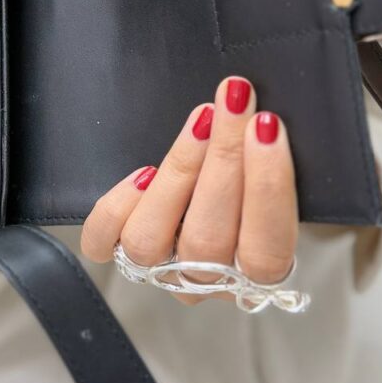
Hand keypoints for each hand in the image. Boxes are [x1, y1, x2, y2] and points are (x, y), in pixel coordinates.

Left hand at [81, 77, 297, 303]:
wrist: (224, 196)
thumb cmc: (257, 183)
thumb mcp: (278, 179)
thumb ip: (276, 163)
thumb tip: (273, 122)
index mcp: (260, 275)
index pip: (267, 251)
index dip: (268, 188)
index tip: (267, 126)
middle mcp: (207, 280)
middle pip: (208, 239)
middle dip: (224, 160)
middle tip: (233, 102)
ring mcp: (159, 271)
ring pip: (151, 242)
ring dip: (177, 175)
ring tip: (199, 123)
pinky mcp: (118, 257)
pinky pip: (104, 242)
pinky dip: (118, 207)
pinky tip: (142, 171)